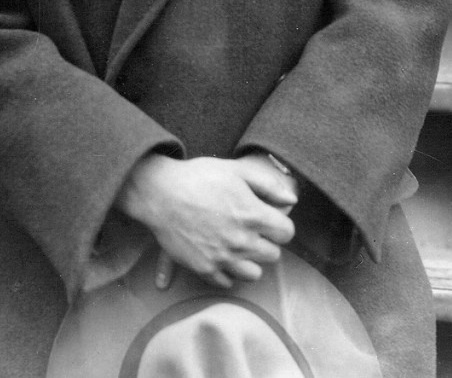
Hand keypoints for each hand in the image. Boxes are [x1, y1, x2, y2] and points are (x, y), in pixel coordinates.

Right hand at [115, 154, 296, 288]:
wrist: (160, 192)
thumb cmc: (198, 176)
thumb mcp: (235, 169)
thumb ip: (268, 184)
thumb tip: (292, 199)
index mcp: (253, 215)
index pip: (287, 233)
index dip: (280, 224)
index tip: (268, 218)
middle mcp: (242, 241)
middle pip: (273, 255)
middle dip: (266, 241)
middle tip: (251, 229)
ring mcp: (223, 258)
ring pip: (254, 273)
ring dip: (250, 260)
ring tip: (237, 244)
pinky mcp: (205, 269)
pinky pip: (228, 282)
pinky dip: (228, 271)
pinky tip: (220, 254)